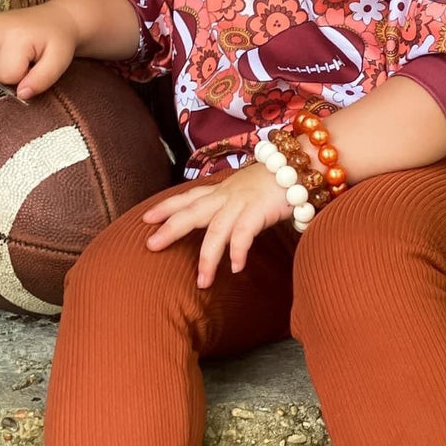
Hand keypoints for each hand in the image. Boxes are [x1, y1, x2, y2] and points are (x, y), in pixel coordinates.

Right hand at [0, 4, 80, 100]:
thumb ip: (42, 80)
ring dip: (2, 69)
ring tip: (21, 57)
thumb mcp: (59, 61)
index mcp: (15, 35)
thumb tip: (21, 95)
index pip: (7, 76)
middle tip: (30, 61)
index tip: (36, 65)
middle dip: (12, 74)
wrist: (58, 18)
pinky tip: (11, 53)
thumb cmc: (60, 40)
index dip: (24, 77)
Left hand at [141, 161, 295, 286]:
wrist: (300, 164)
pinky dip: (238, 250)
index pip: (188, 196)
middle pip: (192, 212)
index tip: (145, 218)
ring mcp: (242, 201)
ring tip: (202, 282)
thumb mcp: (248, 191)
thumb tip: (223, 223)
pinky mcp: (259, 209)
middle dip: (171, 228)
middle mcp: (227, 195)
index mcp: (223, 190)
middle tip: (150, 245)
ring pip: (216, 230)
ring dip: (208, 257)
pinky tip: (235, 268)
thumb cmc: (277, 181)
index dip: (166, 206)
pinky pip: (244, 233)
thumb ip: (234, 205)